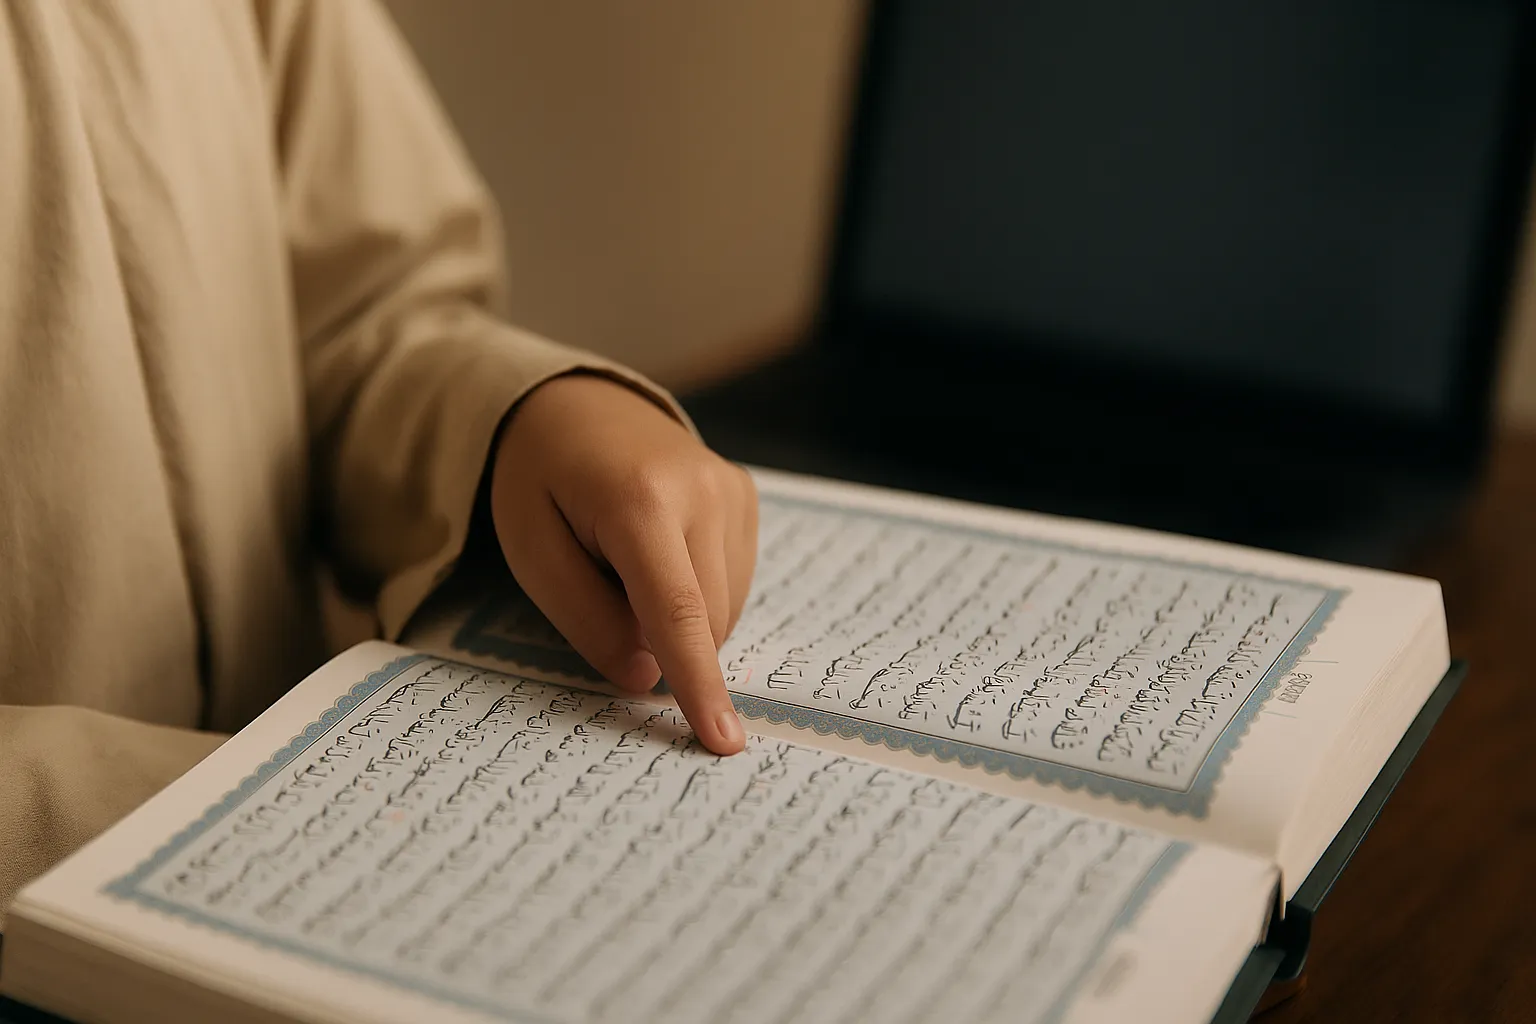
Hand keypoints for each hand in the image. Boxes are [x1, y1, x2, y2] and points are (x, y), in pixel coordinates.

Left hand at [488, 373, 757, 754]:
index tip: (722, 741)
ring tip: (626, 566)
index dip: (698, 683)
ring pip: (725, 607)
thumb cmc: (540, 482)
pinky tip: (659, 559)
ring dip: (680, 620)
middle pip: (704, 619)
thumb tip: (645, 678)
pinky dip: (697, 595)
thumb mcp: (532, 553)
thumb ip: (586, 620)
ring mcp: (732, 489)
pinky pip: (735, 581)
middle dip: (663, 644)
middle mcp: (702, 490)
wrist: (573, 404)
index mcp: (640, 501)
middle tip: (603, 599)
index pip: (678, 612)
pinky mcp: (745, 494)